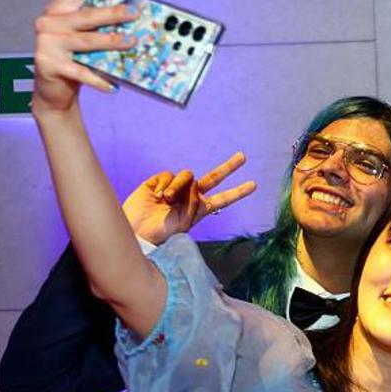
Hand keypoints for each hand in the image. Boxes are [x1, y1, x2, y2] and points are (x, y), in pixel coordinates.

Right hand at [32, 0, 137, 114]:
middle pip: (87, 15)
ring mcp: (47, 43)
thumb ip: (97, 24)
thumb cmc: (74, 58)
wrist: (53, 90)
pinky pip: (81, 72)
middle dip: (114, 13)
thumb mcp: (82, 35)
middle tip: (135, 14)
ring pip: (86, 41)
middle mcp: (49, 22)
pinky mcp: (48, 64)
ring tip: (132, 42)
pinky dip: (99, 80)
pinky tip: (113, 86)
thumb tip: (132, 15)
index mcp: (58, 8)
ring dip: (111, 42)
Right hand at [122, 151, 257, 244]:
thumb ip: (193, 202)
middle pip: (213, 178)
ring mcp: (175, 188)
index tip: (254, 185)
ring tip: (165, 199)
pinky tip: (157, 194)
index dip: (238, 192)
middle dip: (228, 167)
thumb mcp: (184, 222)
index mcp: (200, 209)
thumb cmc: (160, 233)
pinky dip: (164, 183)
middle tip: (243, 157)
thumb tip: (193, 182)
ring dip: (178, 186)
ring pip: (187, 176)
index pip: (223, 199)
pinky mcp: (158, 182)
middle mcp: (190, 196)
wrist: (136, 231)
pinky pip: (168, 174)